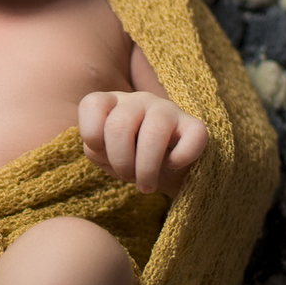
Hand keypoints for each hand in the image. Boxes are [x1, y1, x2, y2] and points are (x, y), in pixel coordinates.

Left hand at [78, 90, 208, 197]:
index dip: (93, 139)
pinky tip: (173, 166)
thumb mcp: (104, 156)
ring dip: (146, 169)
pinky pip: (193, 136)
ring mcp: (167, 108)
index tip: (104, 156)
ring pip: (153, 134)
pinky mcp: (194, 125)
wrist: (168, 172)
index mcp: (112, 102)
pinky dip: (181, 158)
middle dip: (121, 162)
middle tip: (129, 178)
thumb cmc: (130, 160)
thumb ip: (96, 148)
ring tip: (147, 185)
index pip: (91, 104)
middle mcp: (138, 99)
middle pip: (119, 126)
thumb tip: (104, 147)